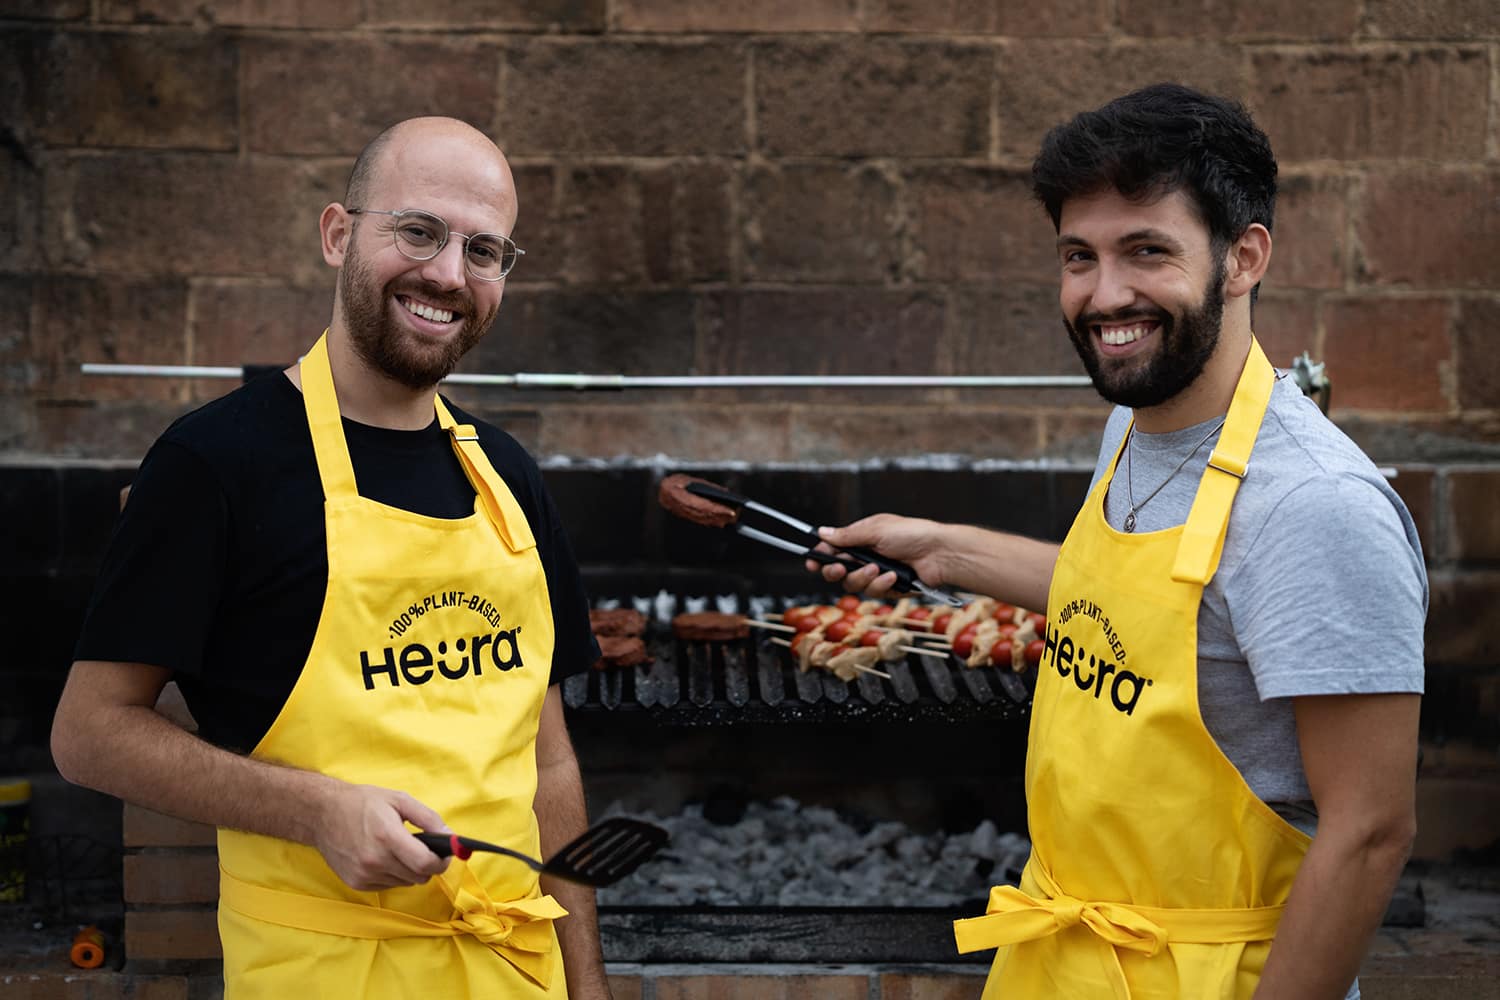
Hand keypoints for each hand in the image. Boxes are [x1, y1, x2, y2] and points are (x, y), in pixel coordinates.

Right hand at [312, 782, 452, 890]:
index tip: (445, 855)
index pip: (425, 864)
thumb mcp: (400, 800)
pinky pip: (389, 885)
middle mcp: (375, 860)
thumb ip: (428, 818)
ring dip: (410, 869)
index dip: (442, 862)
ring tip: (399, 849)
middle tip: (423, 848)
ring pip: (406, 882)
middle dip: (427, 864)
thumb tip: (451, 836)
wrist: (323, 814)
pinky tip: (383, 856)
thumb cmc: (363, 803)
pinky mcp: (356, 883)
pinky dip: (394, 874)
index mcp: (387, 836)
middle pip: (419, 876)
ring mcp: (364, 874)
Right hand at [807, 513, 945, 597]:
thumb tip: (822, 532)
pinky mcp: (889, 588)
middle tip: (840, 568)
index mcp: (863, 538)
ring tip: (879, 569)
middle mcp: (867, 556)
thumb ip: (847, 535)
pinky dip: (882, 585)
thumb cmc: (913, 534)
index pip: (834, 549)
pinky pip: (874, 592)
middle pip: (839, 571)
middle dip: (837, 571)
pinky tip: (894, 577)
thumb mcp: (876, 529)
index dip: (821, 556)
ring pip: (854, 585)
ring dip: (864, 578)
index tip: (812, 562)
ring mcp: (878, 573)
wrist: (941, 554)